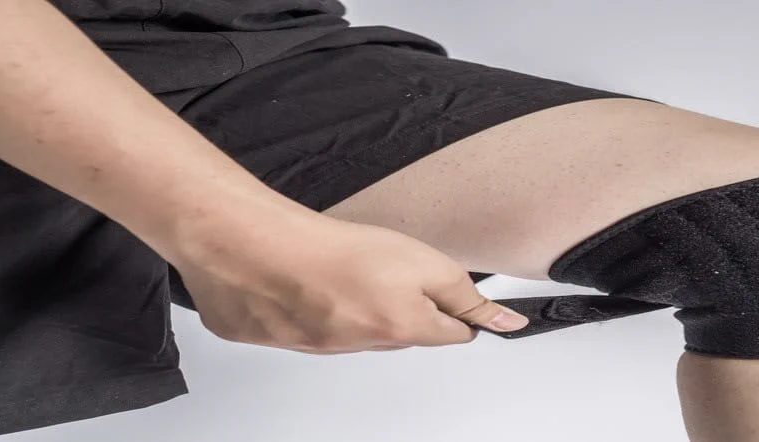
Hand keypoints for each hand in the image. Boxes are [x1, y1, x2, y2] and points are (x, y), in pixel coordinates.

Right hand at [166, 204, 528, 353]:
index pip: (453, 332)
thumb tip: (509, 325)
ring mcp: (313, 345)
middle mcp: (360, 345)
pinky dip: (302, 304)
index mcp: (401, 329)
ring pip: (353, 330)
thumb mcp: (424, 263)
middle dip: (406, 306)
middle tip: (385, 270)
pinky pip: (299, 325)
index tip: (455, 298)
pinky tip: (296, 279)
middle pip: (403, 331)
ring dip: (353, 305)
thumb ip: (467, 297)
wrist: (250, 245)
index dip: (459, 309)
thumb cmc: (331, 249)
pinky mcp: (271, 335)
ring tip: (337, 269)